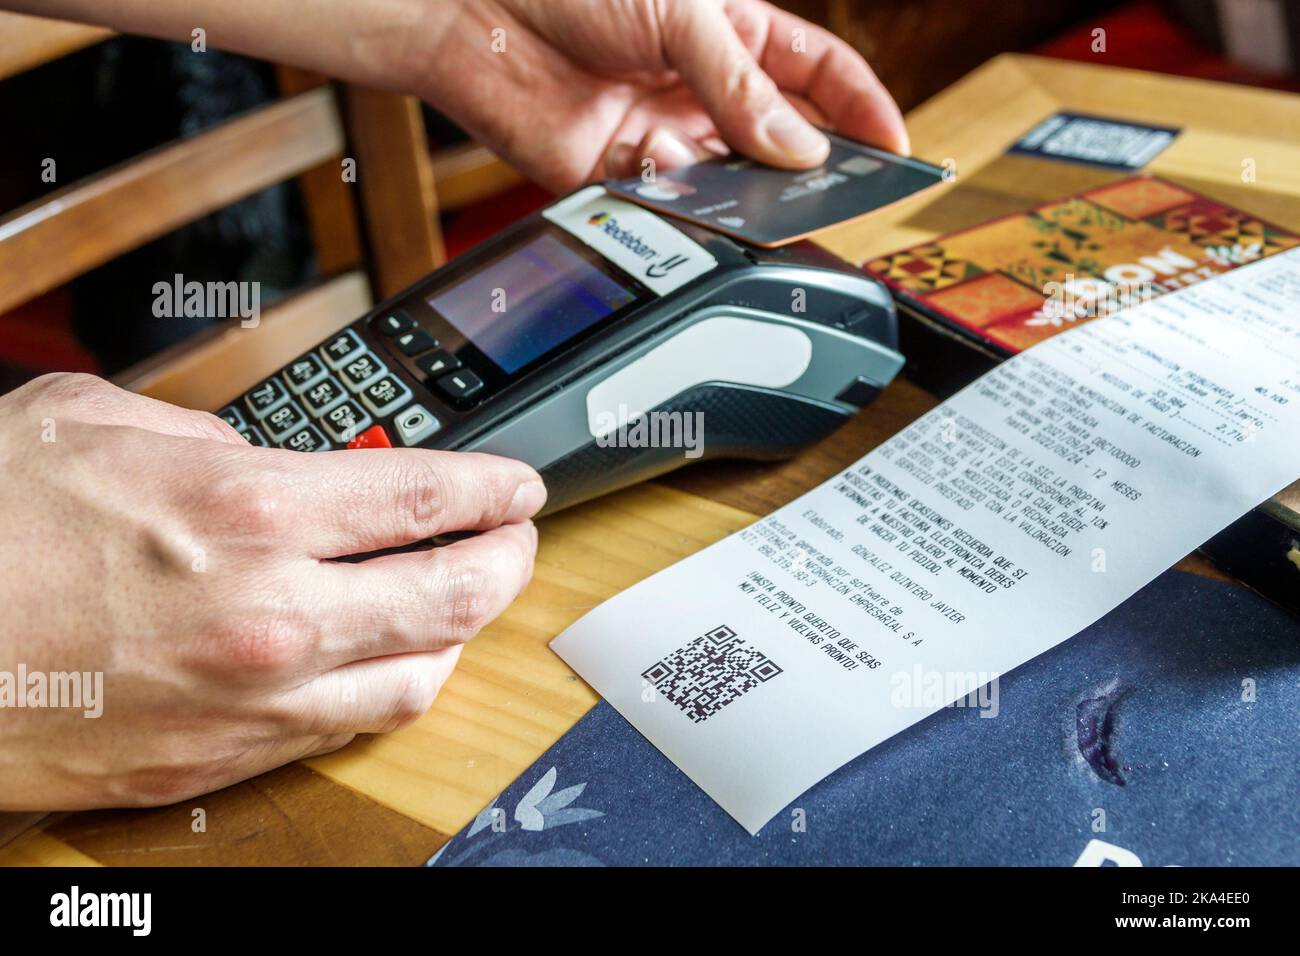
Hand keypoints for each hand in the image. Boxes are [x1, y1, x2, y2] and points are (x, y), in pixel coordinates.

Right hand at [0, 374, 543, 809]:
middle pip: (457, 595)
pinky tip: (384, 655)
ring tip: (460, 598)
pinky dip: (386, 685)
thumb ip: (210, 437)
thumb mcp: (94, 425)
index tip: (520, 485)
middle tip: (516, 538)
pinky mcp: (220, 757)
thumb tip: (273, 456)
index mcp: (244, 512)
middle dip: (508, 560)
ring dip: (459, 633)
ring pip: (419, 678)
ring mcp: (251, 699)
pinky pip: (344, 728)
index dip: (496, 489)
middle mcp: (268, 614)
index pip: (427, 498)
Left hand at [415, 0, 908, 190]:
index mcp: (735, 33)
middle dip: (811, 169)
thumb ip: (743, 86)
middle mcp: (705, 89)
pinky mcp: (621, 175)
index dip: (863, 110)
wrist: (473, 10)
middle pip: (782, 141)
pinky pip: (671, 207)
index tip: (895, 149)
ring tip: (765, 203)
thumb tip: (801, 149)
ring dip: (748, 197)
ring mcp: (666, 134)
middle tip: (838, 196)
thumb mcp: (681, 12)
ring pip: (731, 185)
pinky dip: (684, 207)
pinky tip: (681, 186)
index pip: (821, 75)